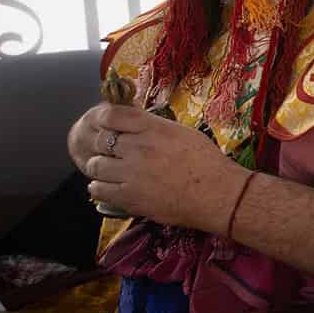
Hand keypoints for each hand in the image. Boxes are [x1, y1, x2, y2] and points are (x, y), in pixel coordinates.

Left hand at [76, 105, 243, 232]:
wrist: (218, 194)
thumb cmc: (208, 163)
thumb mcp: (183, 133)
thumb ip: (155, 127)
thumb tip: (133, 123)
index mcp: (154, 129)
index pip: (111, 115)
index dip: (104, 120)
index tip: (107, 126)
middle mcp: (140, 148)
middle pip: (101, 140)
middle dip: (104, 146)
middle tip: (113, 153)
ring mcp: (132, 173)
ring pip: (95, 165)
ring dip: (100, 167)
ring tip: (111, 172)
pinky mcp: (130, 197)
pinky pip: (98, 189)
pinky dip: (100, 187)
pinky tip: (110, 186)